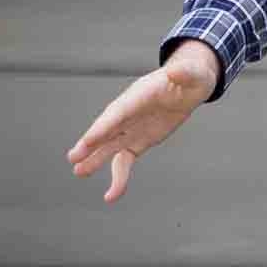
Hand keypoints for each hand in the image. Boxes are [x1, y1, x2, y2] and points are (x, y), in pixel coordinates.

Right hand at [67, 40, 219, 203]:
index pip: (119, 113)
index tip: (88, 140)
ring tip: (79, 172)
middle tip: (74, 157)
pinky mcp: (137, 142)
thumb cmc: (190, 76)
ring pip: (110, 147)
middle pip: (107, 129)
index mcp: (138, 96)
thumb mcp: (192, 73)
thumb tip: (177, 71)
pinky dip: (118, 177)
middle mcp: (129, 113)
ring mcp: (131, 128)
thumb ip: (184, 72)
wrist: (189, 85)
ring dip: (95, 160)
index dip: (105, 126)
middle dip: (92, 143)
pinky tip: (112, 195)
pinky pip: (124, 161)